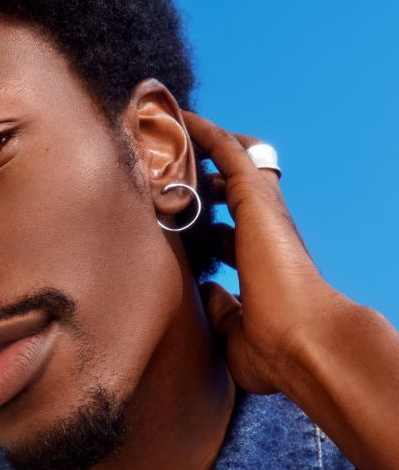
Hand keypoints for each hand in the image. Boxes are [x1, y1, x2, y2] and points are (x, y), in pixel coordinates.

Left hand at [182, 110, 339, 394]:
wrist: (305, 344)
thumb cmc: (277, 351)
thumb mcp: (233, 333)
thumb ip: (219, 310)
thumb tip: (205, 290)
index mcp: (260, 265)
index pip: (230, 232)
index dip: (204, 222)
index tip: (180, 217)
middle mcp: (264, 232)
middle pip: (232, 189)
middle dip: (200, 177)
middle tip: (167, 166)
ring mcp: (263, 213)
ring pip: (232, 160)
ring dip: (200, 145)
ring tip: (166, 130)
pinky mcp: (256, 198)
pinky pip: (226, 149)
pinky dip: (203, 132)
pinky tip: (177, 118)